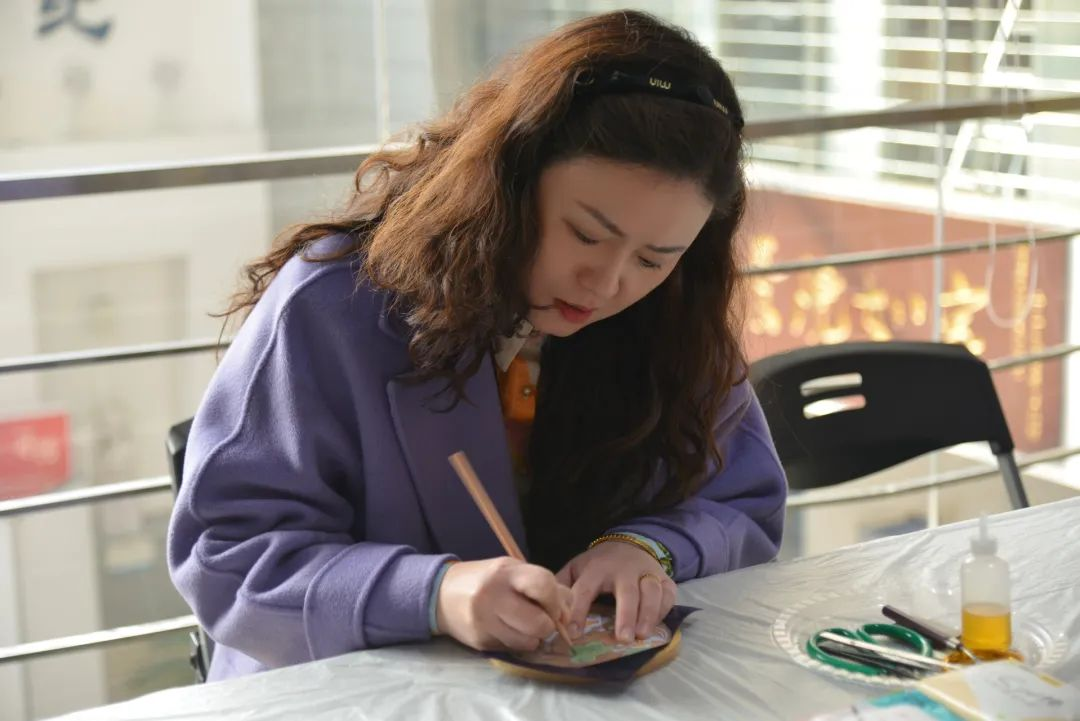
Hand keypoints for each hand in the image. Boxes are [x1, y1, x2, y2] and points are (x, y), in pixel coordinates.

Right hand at [435, 557, 571, 651]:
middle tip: (542, 620)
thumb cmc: (487, 580)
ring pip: (528, 642)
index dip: (556, 600)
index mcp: (506, 572)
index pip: (543, 585)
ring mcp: (485, 621)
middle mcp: (494, 596)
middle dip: (548, 625)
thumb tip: (568, 611)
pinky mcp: (480, 642)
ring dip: (534, 638)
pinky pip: (512, 649)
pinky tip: (507, 630)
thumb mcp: (513, 571)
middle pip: (539, 623)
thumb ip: (543, 585)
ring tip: (524, 626)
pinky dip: (517, 642)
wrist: (441, 594)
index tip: (554, 606)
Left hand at [556, 541, 676, 642]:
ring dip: (648, 614)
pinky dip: (664, 609)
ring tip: (642, 636)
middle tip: (622, 638)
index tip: (574, 634)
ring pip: (651, 591)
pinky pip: (668, 594)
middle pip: (627, 591)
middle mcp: (624, 569)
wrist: (629, 545)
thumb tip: (545, 607)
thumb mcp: (577, 568)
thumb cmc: (599, 564)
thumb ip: (563, 585)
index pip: (586, 589)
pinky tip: (655, 625)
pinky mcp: (664, 579)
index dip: (578, 611)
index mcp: (597, 568)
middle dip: (625, 614)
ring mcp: (647, 572)